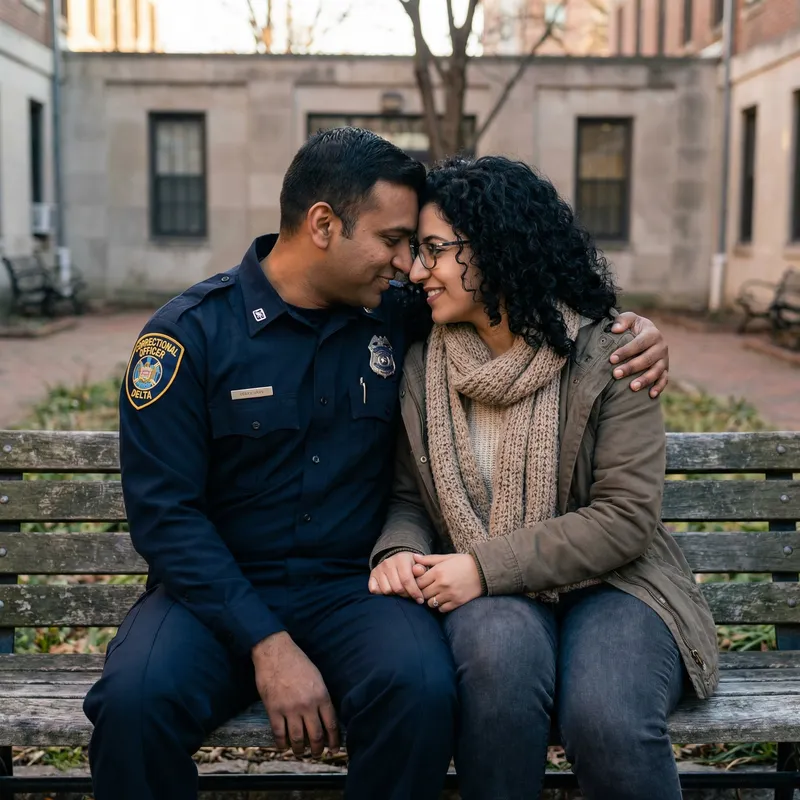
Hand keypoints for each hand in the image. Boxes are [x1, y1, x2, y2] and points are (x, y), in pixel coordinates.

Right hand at [251, 632, 339, 757]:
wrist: (275, 653)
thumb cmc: (297, 661)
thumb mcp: (317, 676)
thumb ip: (321, 696)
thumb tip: (325, 715)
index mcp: (321, 695)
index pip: (331, 724)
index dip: (334, 740)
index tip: (334, 748)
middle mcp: (308, 705)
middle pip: (316, 735)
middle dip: (318, 749)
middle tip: (318, 754)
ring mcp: (290, 709)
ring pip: (298, 739)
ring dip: (300, 750)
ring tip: (301, 753)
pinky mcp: (274, 710)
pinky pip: (279, 734)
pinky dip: (282, 744)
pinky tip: (284, 747)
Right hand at [368, 551, 424, 602]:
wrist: (398, 559)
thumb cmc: (411, 565)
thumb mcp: (419, 564)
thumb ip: (422, 569)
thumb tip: (419, 571)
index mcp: (401, 559)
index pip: (407, 580)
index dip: (414, 592)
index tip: (420, 600)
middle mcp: (388, 563)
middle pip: (397, 588)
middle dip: (406, 595)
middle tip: (410, 596)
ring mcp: (379, 569)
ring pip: (386, 591)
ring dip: (394, 594)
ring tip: (400, 591)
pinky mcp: (372, 574)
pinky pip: (374, 590)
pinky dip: (381, 593)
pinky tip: (389, 590)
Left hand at [412, 553, 482, 612]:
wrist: (483, 571)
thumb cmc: (463, 562)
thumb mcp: (446, 557)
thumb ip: (429, 559)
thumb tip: (414, 557)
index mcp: (438, 571)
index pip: (418, 582)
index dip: (417, 583)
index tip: (420, 582)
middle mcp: (442, 584)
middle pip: (423, 594)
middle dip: (423, 592)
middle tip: (426, 589)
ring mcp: (450, 594)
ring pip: (431, 603)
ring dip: (431, 600)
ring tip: (435, 594)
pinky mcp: (457, 602)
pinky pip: (442, 609)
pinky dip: (440, 606)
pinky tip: (443, 599)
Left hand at [609, 312, 668, 397]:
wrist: (646, 334)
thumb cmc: (633, 328)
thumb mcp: (629, 319)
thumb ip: (622, 320)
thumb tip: (616, 329)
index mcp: (652, 333)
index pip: (639, 343)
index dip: (625, 351)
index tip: (611, 359)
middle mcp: (661, 347)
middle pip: (647, 359)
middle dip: (631, 367)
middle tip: (615, 374)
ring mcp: (664, 359)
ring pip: (656, 371)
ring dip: (645, 380)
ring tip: (632, 387)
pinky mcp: (665, 370)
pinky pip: (664, 380)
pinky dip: (659, 387)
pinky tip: (651, 395)